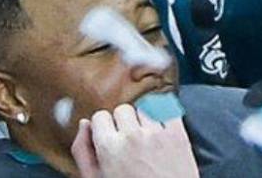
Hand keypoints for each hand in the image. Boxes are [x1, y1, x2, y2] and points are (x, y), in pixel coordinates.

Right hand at [71, 105, 198, 177]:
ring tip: (146, 141)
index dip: (104, 129)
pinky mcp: (178, 134)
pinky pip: (167, 110)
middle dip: (124, 123)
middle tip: (129, 142)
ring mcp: (157, 134)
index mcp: (109, 148)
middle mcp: (132, 136)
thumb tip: (84, 124)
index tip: (110, 138)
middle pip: (122, 110)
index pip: (100, 117)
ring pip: (144, 108)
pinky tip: (161, 133)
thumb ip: (83, 151)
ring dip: (143, 121)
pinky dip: (163, 118)